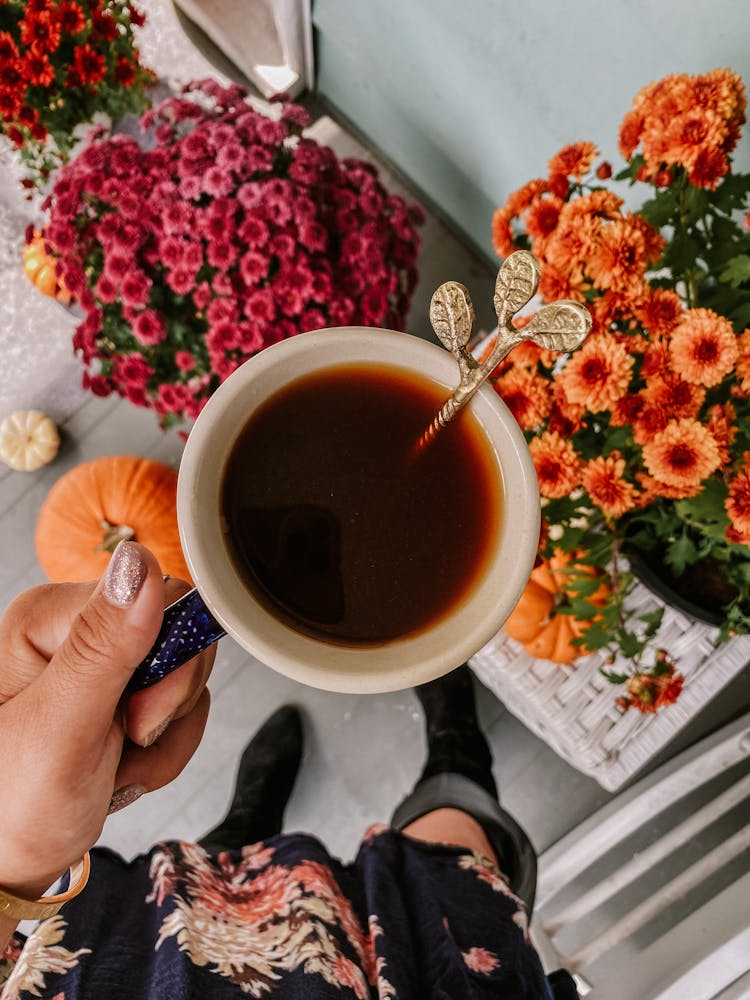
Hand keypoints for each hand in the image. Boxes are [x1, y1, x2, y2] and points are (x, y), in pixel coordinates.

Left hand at [0, 542, 214, 898]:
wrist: (4, 865)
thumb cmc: (7, 809)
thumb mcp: (60, 732)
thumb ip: (104, 647)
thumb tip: (141, 564)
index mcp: (48, 618)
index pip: (161, 597)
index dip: (170, 661)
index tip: (137, 719)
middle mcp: (75, 630)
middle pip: (179, 634)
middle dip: (169, 704)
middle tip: (127, 744)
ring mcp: (99, 663)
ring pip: (185, 675)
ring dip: (166, 736)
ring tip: (118, 768)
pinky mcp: (118, 692)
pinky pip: (178, 706)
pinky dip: (164, 750)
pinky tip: (123, 771)